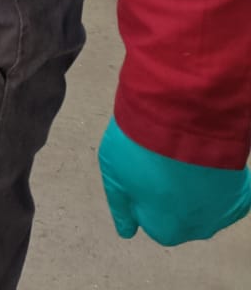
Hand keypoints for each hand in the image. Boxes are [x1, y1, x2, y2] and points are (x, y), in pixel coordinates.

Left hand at [99, 118, 250, 245]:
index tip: (142, 168)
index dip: (145, 190)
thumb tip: (127, 232)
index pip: (151, 218)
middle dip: (172, 190)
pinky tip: (205, 159)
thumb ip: (121, 207)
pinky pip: (227, 191)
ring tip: (183, 154)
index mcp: (165, 230)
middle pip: (180, 213)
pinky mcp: (241, 193)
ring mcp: (222, 212)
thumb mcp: (114, 174)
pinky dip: (218, 179)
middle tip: (162, 158)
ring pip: (204, 202)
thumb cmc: (141, 148)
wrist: (183, 119)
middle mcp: (197, 230)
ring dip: (194, 184)